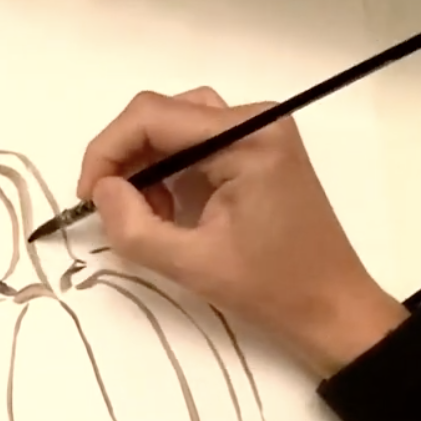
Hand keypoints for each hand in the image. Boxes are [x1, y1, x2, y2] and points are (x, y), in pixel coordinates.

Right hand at [76, 87, 407, 377]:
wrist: (332, 307)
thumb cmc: (270, 288)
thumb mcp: (190, 264)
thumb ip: (133, 225)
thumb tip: (100, 189)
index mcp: (247, 138)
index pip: (153, 116)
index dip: (108, 150)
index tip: (88, 197)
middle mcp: (257, 120)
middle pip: (164, 113)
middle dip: (127, 158)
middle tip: (113, 206)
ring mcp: (261, 132)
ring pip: (177, 124)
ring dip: (148, 164)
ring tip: (148, 213)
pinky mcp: (259, 150)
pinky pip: (198, 143)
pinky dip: (172, 170)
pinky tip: (171, 209)